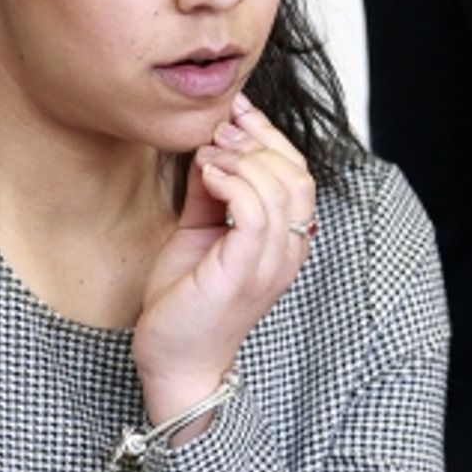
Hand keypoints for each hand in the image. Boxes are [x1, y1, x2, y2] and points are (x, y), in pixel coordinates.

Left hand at [133, 92, 315, 424]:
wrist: (173, 361)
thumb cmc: (186, 303)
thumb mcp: (199, 233)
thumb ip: (211, 195)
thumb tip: (210, 150)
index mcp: (285, 241)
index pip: (298, 174)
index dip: (271, 136)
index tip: (237, 111)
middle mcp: (288, 251)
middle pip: (297, 175)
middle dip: (259, 140)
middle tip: (221, 129)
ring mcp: (270, 264)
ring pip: (280, 188)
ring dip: (241, 158)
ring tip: (209, 153)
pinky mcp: (244, 272)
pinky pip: (255, 210)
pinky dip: (232, 181)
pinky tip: (208, 173)